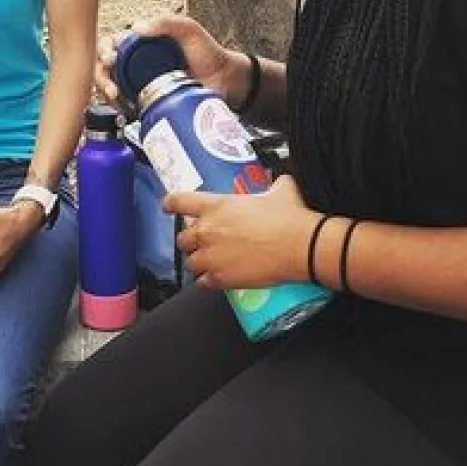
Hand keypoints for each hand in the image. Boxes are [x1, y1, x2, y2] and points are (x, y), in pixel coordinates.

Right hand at [95, 14, 241, 109]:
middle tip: (110, 79)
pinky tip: (123, 107)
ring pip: (108, 87)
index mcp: (141, 43)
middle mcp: (136, 63)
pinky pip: (123, 106)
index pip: (110, 43)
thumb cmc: (208, 53)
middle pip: (103, 66)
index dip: (104, 49)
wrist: (225, 82)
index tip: (111, 57)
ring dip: (104, 91)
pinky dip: (116, 108)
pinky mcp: (146, 103)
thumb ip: (166, 22)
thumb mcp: (189, 30)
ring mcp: (139, 84)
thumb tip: (136, 28)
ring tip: (116, 96)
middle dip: (100, 73)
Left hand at [167, 176, 316, 289]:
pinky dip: (207, 281)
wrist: (299, 246)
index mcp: (217, 206)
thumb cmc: (289, 218)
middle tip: (205, 242)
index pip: (180, 202)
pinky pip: (202, 282)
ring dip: (199, 262)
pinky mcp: (220, 278)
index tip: (167, 207)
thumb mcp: (281, 191)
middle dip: (191, 241)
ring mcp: (211, 256)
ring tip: (212, 263)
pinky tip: (217, 279)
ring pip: (190, 263)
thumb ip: (273, 186)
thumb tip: (281, 182)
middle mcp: (207, 231)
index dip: (171, 204)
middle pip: (183, 238)